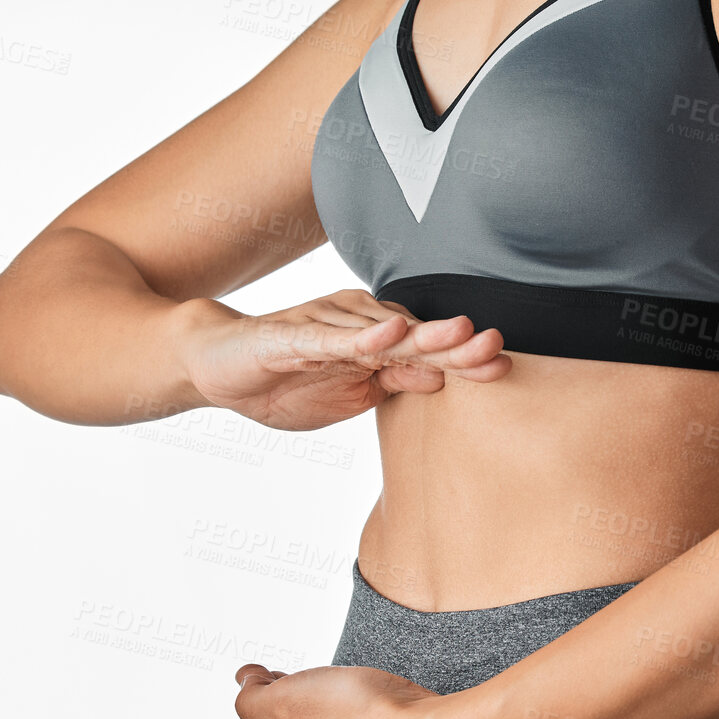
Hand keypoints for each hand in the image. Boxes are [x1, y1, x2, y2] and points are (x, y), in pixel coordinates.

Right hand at [179, 289, 511, 430]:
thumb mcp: (351, 393)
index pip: (430, 353)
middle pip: (417, 335)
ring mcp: (327, 326)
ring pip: (383, 332)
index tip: (504, 365)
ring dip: (422, 334)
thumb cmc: (284, 380)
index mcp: (375, 343)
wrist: (214, 366)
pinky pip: (333, 337)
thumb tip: (442, 378)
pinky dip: (361, 337)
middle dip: (458, 342)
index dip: (466, 359)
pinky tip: (389, 335)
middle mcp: (358, 325)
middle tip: (495, 344)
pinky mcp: (294, 336)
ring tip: (461, 335)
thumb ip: (394, 382)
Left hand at [232, 660, 484, 718]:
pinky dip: (353, 700)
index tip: (265, 667)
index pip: (257, 710)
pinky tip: (363, 691)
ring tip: (327, 677)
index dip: (259, 683)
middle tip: (292, 671)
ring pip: (325, 715)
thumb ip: (252, 699)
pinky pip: (357, 716)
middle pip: (290, 716)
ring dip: (323, 694)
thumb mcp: (282, 702)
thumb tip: (245, 684)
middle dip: (288, 690)